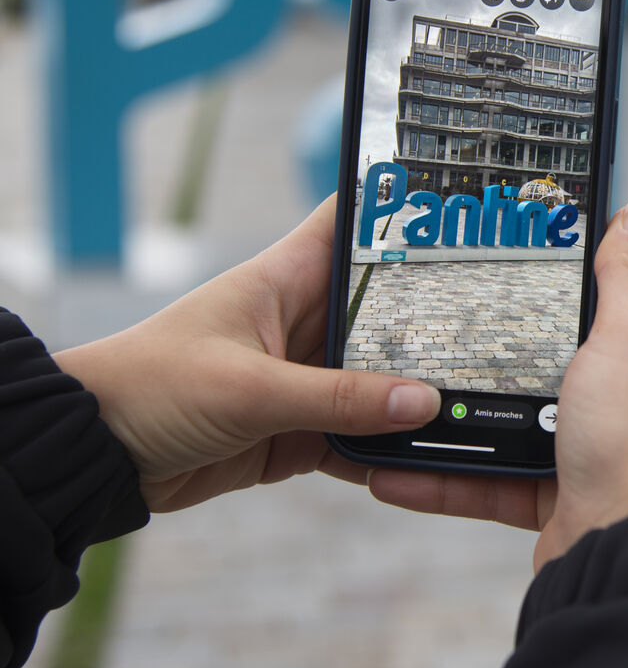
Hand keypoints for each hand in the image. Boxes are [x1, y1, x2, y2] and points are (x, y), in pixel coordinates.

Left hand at [54, 197, 441, 511]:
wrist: (93, 457)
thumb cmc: (151, 388)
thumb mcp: (248, 389)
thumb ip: (337, 398)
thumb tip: (422, 403)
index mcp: (284, 280)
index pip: (349, 225)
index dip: (399, 210)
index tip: (464, 211)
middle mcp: (301, 322)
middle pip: (384, 310)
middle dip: (432, 317)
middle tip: (493, 321)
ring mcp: (301, 377)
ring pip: (377, 378)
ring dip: (412, 392)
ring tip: (471, 396)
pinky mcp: (296, 429)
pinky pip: (356, 433)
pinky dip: (384, 447)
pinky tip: (424, 454)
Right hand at [369, 200, 627, 570]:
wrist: (624, 556)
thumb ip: (625, 276)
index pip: (615, 281)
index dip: (570, 254)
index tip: (516, 232)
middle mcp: (627, 393)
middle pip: (551, 346)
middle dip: (497, 333)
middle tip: (440, 303)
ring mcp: (590, 445)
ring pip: (511, 415)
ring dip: (455, 411)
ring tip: (399, 392)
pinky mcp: (555, 494)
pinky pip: (488, 478)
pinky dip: (442, 476)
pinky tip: (393, 468)